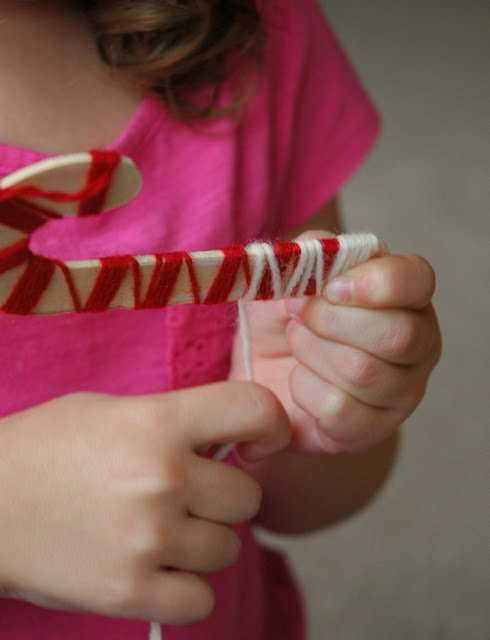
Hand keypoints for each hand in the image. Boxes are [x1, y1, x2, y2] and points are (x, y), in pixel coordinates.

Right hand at [0, 383, 288, 622]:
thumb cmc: (47, 446)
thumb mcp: (113, 410)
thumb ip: (176, 421)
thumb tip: (229, 441)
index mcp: (159, 422)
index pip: (253, 409)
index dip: (272, 424)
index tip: (263, 440)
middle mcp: (163, 478)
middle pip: (249, 496)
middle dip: (224, 495)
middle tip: (188, 494)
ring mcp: (148, 540)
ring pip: (229, 548)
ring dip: (205, 541)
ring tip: (162, 529)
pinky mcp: (128, 593)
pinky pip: (200, 599)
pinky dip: (186, 587)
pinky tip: (158, 567)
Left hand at [232, 232, 440, 452]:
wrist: (264, 370)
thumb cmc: (286, 317)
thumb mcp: (291, 274)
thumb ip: (311, 253)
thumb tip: (325, 253)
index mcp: (405, 296)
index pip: (417, 281)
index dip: (376, 283)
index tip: (330, 288)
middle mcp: (417, 344)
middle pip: (396, 334)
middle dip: (330, 321)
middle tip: (297, 315)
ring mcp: (401, 392)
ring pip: (364, 372)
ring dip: (311, 352)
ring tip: (296, 342)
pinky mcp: (372, 430)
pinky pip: (341, 409)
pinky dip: (305, 390)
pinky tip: (299, 380)